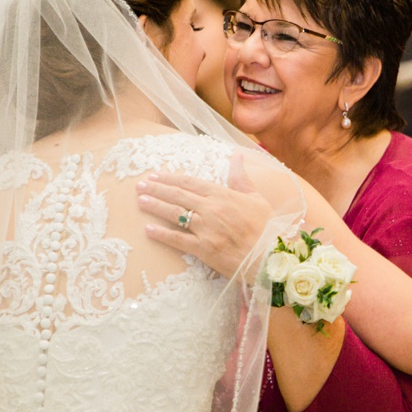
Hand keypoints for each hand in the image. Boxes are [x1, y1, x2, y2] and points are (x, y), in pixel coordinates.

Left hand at [136, 152, 271, 281]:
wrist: (271, 256)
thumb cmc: (267, 227)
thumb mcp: (256, 198)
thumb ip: (241, 177)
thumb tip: (237, 154)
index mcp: (223, 194)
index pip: (190, 182)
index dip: (171, 178)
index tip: (156, 175)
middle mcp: (211, 209)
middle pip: (178, 195)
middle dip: (157, 188)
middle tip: (140, 185)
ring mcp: (206, 228)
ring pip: (174, 213)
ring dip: (155, 206)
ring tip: (140, 200)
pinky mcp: (203, 248)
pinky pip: (178, 239)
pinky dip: (162, 234)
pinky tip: (148, 229)